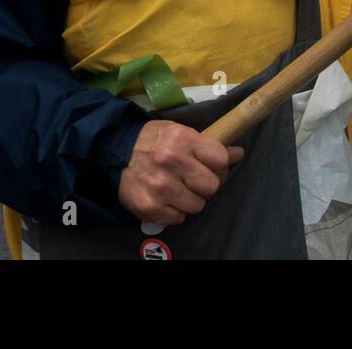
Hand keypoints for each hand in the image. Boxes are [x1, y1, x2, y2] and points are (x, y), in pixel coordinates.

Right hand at [117, 120, 243, 225]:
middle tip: (194, 180)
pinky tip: (165, 198)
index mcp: (182, 139)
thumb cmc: (152, 141)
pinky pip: (179, 218)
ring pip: (197, 206)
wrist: (113, 153)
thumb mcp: (180, 133)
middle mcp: (171, 162)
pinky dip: (175, 211)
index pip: (220, 160)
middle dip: (206, 185)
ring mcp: (160, 187)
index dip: (220, 167)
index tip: (212, 168)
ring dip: (191, 200)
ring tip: (177, 189)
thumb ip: (208, 145)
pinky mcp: (150, 207)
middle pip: (212, 186)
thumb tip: (238, 154)